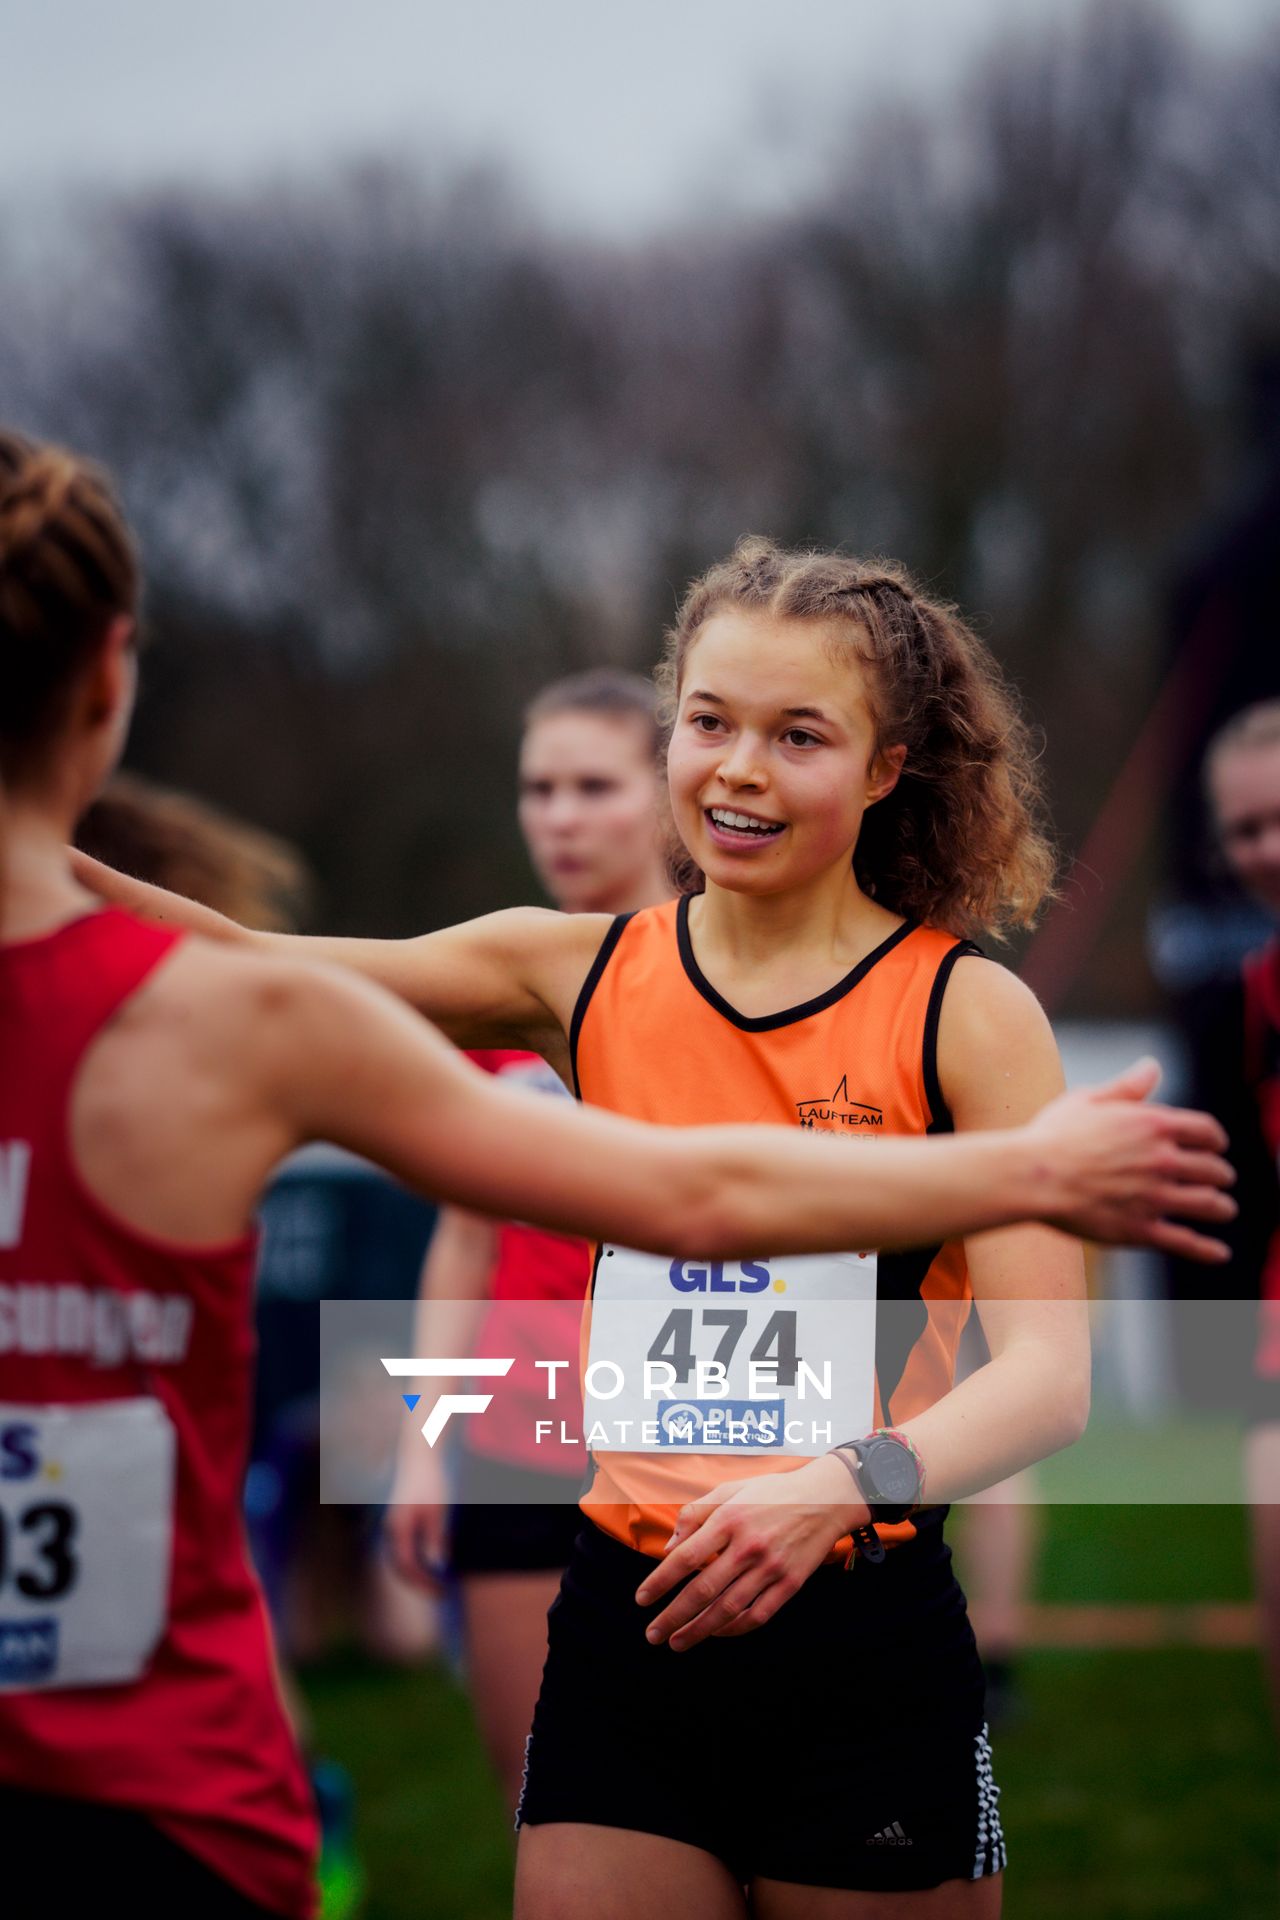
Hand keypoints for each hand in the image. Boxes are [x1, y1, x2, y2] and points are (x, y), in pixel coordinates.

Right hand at [383, 1442, 450, 1591]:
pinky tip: (432, 1562)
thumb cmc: (430, 1482)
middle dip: (418, 1582)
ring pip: (400, 1559)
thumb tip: (438, 1565)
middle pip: (400, 1567)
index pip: (407, 1566)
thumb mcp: (436, 1511)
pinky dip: (416, 1560)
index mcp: (399, 1529)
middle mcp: (391, 1531)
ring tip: (436, 1582)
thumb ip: (435, 1538)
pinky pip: (404, 1548)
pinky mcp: (399, 1522)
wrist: (419, 1457)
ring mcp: (394, 1526)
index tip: (441, 1591)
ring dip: (416, 1573)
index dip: (423, 1582)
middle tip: (440, 1592)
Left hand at [633, 1456, 864, 1651]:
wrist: (825, 1498)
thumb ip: (696, 1514)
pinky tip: (716, 1633)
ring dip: (699, 1630)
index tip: (642, 1599)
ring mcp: (771, 1568)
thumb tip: (668, 1548)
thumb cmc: (771, 1493)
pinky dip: (734, 1629)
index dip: (660, 1581)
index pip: (686, 1557)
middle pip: (703, 1590)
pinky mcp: (790, 1584)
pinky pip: (758, 1615)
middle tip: (653, 1634)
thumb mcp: (730, 1489)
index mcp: (729, 1519)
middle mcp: (748, 1546)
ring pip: (728, 1609)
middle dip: (673, 1616)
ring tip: (677, 1642)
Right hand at [1027, 1058, 1234, 1260]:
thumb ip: (1127, 1087)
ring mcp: (1155, 1197)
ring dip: (1222, 1207)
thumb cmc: (1052, 1135)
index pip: (1207, 1131)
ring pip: (1210, 1205)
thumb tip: (1153, 1066)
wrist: (1031, 1176)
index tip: (1215, 1146)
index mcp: (1153, 1125)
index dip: (1216, 1140)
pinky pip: (1186, 1243)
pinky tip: (1220, 1254)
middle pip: (1214, 1169)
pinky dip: (1208, 1251)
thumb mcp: (1088, 1099)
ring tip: (1224, 1210)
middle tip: (1219, 1179)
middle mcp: (1163, 1160)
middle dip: (1220, 1174)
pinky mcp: (1141, 1229)